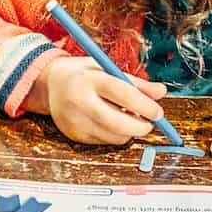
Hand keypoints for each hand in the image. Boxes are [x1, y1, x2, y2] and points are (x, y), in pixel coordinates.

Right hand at [25, 56, 167, 144]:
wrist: (50, 83)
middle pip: (118, 123)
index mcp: (89, 79)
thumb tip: (162, 92)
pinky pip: (104, 141)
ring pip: (113, 136)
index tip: (158, 112)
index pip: (122, 94)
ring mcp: (74, 120)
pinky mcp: (73, 135)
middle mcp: (79, 100)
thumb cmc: (84, 74)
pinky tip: (110, 122)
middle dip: (140, 127)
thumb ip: (136, 83)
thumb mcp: (107, 69)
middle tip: (150, 123)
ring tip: (127, 117)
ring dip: (129, 131)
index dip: (144, 106)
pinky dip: (114, 134)